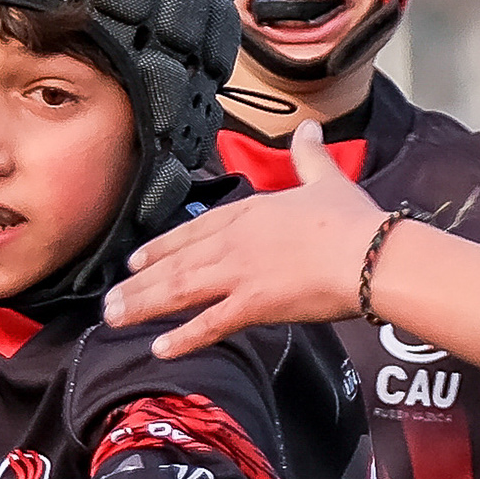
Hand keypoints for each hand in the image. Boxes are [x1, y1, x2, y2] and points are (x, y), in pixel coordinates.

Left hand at [106, 124, 384, 357]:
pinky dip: (183, 337)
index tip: (135, 260)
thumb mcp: (327, 180)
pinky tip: (159, 348)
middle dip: (138, 283)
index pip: (193, 229)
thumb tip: (309, 129)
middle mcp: (235, 241)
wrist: (370, 255)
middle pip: (176, 263)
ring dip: (144, 306)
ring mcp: (240, 273)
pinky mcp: (254, 305)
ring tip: (115, 320)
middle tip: (109, 301)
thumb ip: (310, 157)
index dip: (161, 247)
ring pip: (180, 290)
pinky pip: (210, 324)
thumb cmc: (354, 221)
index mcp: (249, 211)